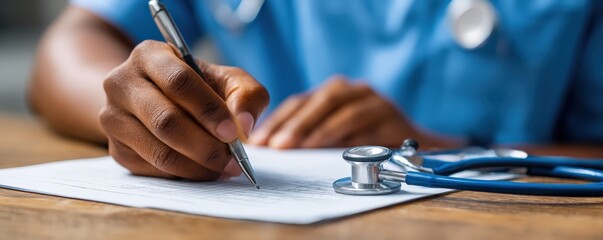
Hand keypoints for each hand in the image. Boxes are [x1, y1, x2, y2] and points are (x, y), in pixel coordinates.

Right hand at [99, 40, 268, 180]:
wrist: (158, 99)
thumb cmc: (200, 88)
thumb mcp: (228, 81)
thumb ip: (246, 95)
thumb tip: (244, 125)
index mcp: (150, 55)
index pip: (179, 82)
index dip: (209, 110)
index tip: (233, 132)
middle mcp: (122, 83)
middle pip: (166, 121)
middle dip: (206, 146)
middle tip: (233, 161)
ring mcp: (113, 117)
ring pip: (159, 152)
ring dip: (198, 166)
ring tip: (224, 168)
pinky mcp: (116, 148)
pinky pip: (153, 170)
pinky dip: (184, 175)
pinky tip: (203, 170)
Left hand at [248, 76, 463, 148]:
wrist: (416, 147)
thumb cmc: (366, 143)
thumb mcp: (335, 137)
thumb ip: (310, 137)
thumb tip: (274, 152)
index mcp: (335, 92)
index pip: (299, 102)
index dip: (276, 120)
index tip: (257, 140)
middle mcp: (353, 90)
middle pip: (317, 102)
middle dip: (292, 124)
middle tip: (273, 145)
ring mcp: (373, 99)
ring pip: (337, 109)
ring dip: (312, 129)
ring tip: (292, 147)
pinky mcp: (389, 114)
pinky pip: (360, 123)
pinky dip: (339, 135)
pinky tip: (322, 148)